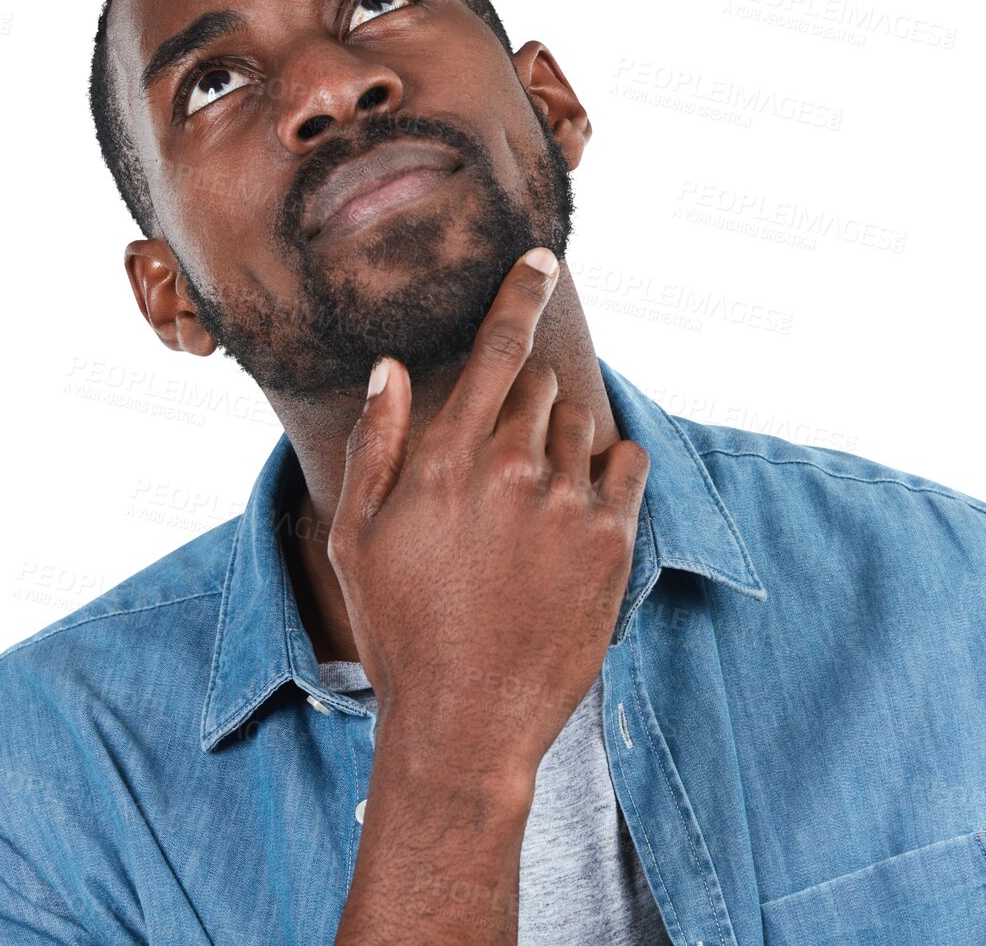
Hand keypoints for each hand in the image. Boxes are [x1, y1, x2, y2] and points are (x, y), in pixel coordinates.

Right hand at [325, 247, 650, 788]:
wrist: (464, 725)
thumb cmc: (400, 629)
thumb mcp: (357, 537)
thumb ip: (378, 444)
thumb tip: (391, 368)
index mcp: (450, 459)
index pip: (496, 349)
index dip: (520, 294)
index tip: (541, 260)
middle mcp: (514, 469)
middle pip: (541, 385)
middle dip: (526, 400)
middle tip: (505, 461)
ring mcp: (569, 504)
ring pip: (582, 424)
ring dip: (562, 440)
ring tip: (533, 503)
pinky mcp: (613, 542)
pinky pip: (628, 466)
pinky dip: (610, 469)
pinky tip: (580, 506)